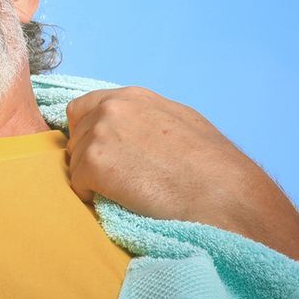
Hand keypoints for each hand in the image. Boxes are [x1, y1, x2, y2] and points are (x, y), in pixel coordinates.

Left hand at [63, 86, 293, 237]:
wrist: (223, 194)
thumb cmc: (213, 167)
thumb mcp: (181, 124)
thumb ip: (147, 120)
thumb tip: (131, 131)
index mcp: (133, 97)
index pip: (83, 109)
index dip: (89, 134)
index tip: (107, 156)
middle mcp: (112, 107)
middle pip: (75, 136)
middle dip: (89, 157)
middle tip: (118, 180)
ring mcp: (101, 133)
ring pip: (75, 161)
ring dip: (92, 180)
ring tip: (127, 192)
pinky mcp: (95, 163)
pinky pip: (76, 185)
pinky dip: (92, 197)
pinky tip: (121, 201)